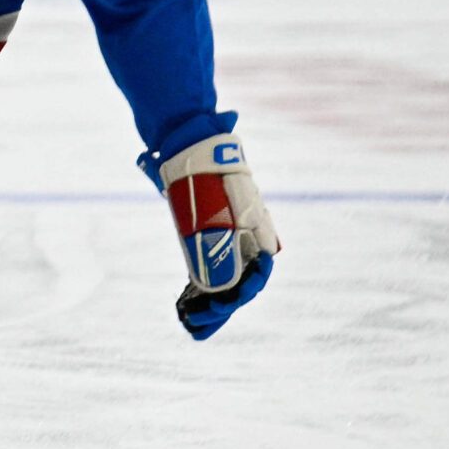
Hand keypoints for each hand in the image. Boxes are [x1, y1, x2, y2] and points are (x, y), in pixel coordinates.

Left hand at [148, 132, 280, 338]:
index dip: (246, 288)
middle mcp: (243, 239)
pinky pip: (210, 283)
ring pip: (225, 287)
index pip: (259, 267)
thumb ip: (215, 139)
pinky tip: (189, 322)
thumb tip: (216, 121)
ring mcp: (226, 245)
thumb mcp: (215, 155)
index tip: (227, 298)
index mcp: (253, 227)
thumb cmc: (205, 154)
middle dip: (223, 306)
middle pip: (240, 283)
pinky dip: (201, 303)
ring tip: (193, 327)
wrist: (189, 149)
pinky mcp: (206, 249)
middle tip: (197, 319)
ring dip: (213, 311)